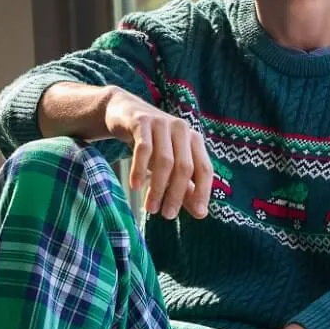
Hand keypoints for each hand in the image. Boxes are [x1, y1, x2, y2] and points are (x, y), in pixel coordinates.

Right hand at [105, 88, 212, 219]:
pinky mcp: (141, 121)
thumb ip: (185, 188)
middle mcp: (181, 129)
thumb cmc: (153, 144)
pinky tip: (135, 187)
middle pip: (184, 167)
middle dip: (176, 194)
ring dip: (157, 188)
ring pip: (164, 161)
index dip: (203, 191)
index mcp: (194, 140)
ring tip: (151, 208)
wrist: (124, 113)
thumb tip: (201, 213)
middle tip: (167, 215)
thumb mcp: (170, 165)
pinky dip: (139, 170)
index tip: (199, 214)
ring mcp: (161, 123)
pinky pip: (143, 149)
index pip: (205, 168)